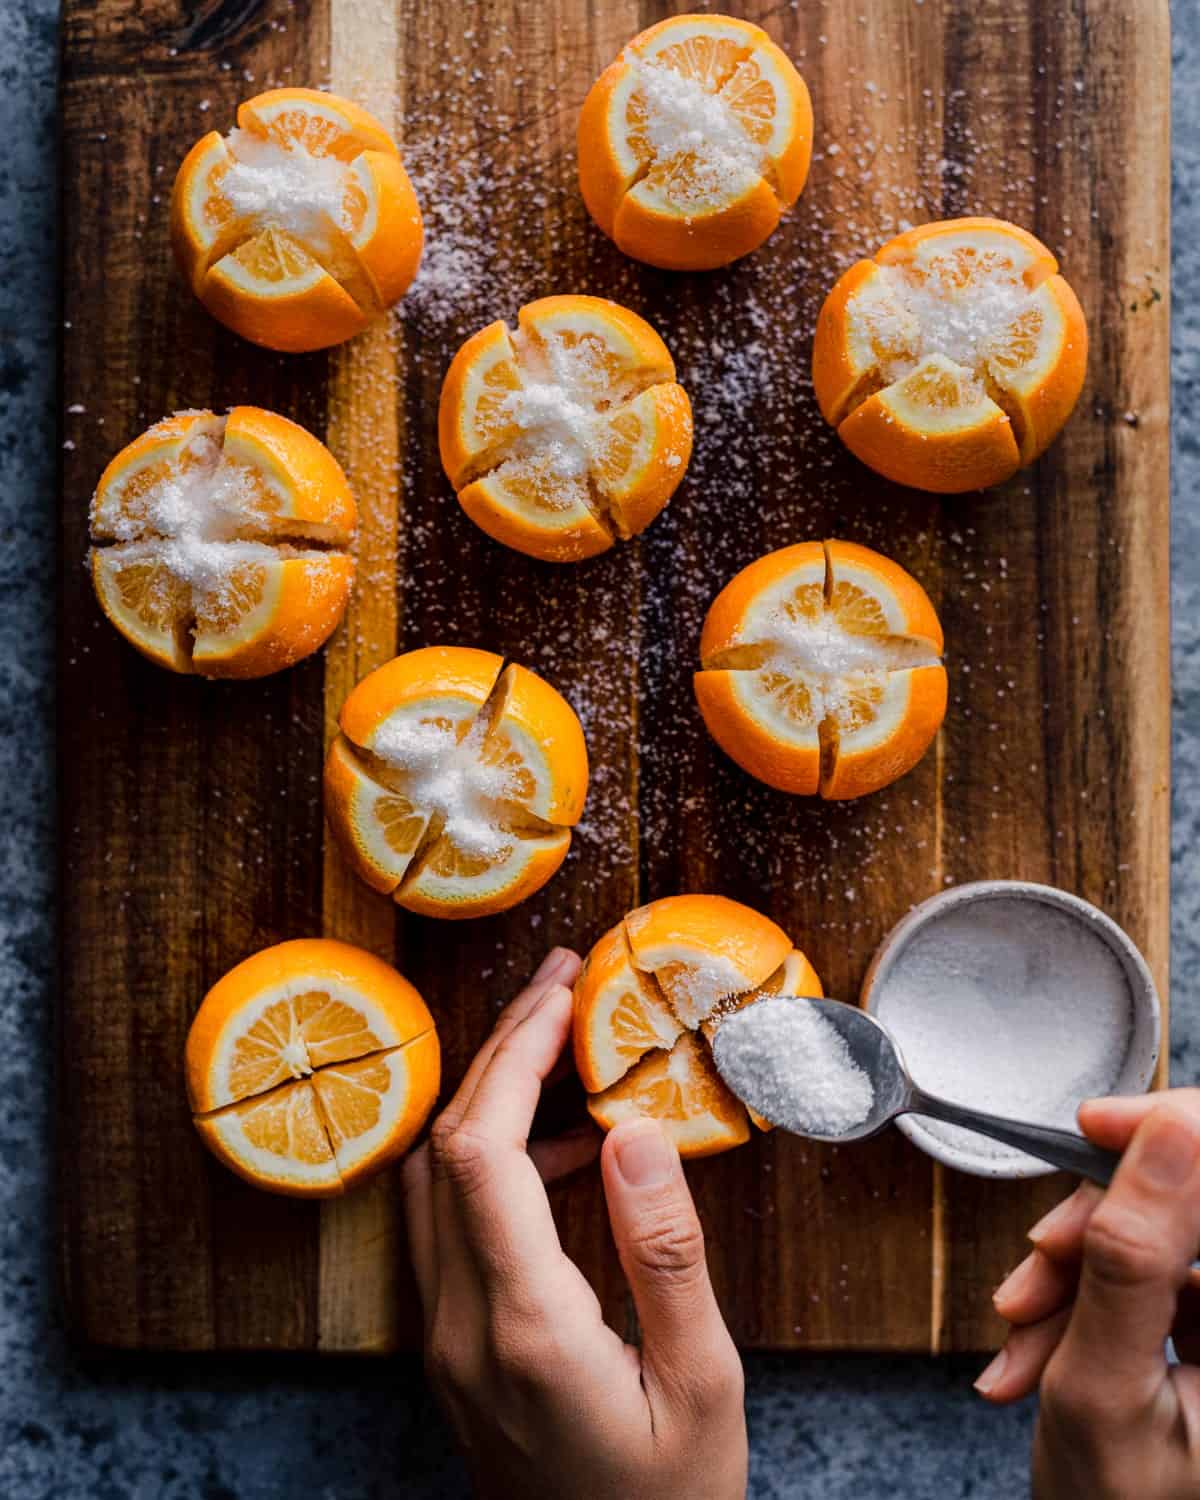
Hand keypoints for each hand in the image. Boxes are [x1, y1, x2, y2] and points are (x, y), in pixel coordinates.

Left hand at [402, 947, 747, 1499]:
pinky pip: (449, 1221)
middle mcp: (461, 1324)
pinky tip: (561, 1147)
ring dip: (488, 1096)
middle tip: (561, 984)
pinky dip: (489, 1158)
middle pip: (447, 1147)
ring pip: (436, 1178)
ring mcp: (444, 1337)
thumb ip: (666, 1254)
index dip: (515, 1054)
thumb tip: (635, 1129)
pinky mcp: (452, 1345)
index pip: (480, 1153)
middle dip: (501, 1048)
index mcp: (526, 1328)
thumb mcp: (704, 1384)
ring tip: (561, 1043)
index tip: (565, 995)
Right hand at [977, 1089, 1199, 1498]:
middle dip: (1098, 1222)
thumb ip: (1129, 1254)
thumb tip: (1166, 1128)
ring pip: (1153, 1230)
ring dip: (1073, 1270)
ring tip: (1020, 1332)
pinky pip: (1140, 1269)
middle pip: (1189, 1196)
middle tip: (1037, 1261)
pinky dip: (1079, 1298)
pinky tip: (1037, 1346)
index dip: (1171, 1130)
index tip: (1093, 1125)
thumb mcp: (1103, 1385)